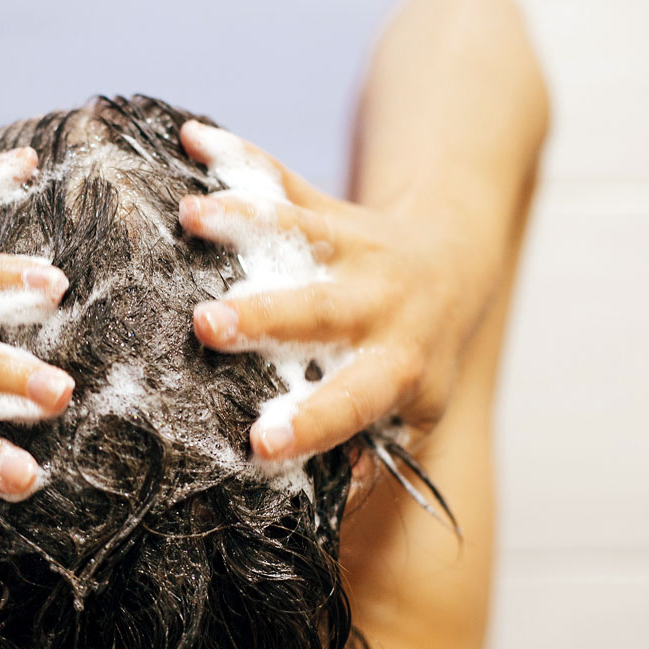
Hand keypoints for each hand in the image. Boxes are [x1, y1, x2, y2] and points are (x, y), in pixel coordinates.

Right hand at [178, 121, 498, 473]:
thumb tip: (336, 512)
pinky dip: (237, 156)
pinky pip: (282, 179)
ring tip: (191, 215)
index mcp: (398, 363)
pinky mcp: (330, 206)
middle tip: (208, 324)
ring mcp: (354, 248)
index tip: (259, 443)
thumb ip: (378, 455)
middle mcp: (380, 302)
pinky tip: (191, 136)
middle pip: (322, 309)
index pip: (355, 399)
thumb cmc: (421, 353)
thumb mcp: (419, 407)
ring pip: (301, 231)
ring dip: (244, 221)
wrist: (457, 257)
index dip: (312, 422)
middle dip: (264, 316)